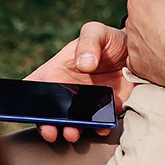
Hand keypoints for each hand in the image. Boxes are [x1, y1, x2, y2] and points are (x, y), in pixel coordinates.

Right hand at [25, 21, 133, 143]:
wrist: (137, 52)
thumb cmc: (110, 39)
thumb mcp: (96, 32)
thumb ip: (88, 43)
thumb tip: (84, 64)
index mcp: (58, 73)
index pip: (35, 88)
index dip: (28, 101)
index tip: (31, 111)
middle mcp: (70, 92)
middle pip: (51, 113)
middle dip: (48, 125)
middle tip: (52, 130)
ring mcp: (88, 104)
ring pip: (74, 123)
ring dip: (72, 131)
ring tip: (74, 132)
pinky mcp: (108, 110)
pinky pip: (101, 124)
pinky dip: (100, 128)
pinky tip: (102, 127)